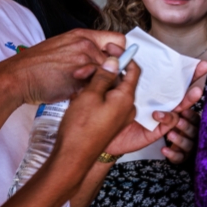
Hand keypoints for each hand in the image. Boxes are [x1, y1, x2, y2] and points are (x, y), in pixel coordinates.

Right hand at [5, 29, 126, 104]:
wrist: (17, 78)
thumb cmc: (36, 67)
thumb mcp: (62, 47)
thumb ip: (84, 51)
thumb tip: (104, 61)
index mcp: (83, 35)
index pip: (118, 41)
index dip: (120, 55)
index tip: (114, 65)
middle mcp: (86, 44)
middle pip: (117, 60)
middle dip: (110, 73)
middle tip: (97, 82)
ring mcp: (84, 59)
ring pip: (107, 74)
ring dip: (99, 84)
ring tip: (80, 87)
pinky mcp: (80, 76)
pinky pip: (96, 86)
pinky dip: (89, 92)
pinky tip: (74, 91)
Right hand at [52, 57, 138, 173]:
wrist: (72, 157)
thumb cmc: (80, 128)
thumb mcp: (90, 95)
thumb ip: (104, 76)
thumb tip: (114, 62)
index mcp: (126, 98)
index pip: (134, 70)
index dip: (123, 56)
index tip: (110, 49)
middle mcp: (128, 107)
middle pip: (121, 80)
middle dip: (103, 71)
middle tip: (83, 71)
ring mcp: (120, 116)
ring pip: (112, 91)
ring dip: (97, 83)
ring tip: (78, 84)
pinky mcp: (110, 122)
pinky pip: (107, 102)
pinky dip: (96, 95)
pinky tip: (79, 96)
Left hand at [103, 59, 206, 161]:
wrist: (101, 137)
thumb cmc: (107, 112)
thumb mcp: (110, 87)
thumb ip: (115, 70)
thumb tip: (113, 49)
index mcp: (151, 88)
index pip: (168, 74)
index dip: (181, 65)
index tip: (193, 56)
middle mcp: (158, 100)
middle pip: (181, 86)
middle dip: (194, 76)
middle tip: (205, 66)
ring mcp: (160, 115)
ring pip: (180, 105)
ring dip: (189, 98)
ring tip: (197, 91)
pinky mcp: (157, 129)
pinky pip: (168, 122)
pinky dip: (167, 117)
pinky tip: (158, 113)